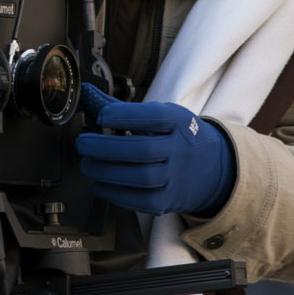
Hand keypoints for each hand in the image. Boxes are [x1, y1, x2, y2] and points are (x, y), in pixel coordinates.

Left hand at [77, 84, 234, 217]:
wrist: (211, 167)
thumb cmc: (175, 136)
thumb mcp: (161, 116)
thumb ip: (124, 109)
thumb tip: (86, 93)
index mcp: (179, 122)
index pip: (154, 117)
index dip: (125, 116)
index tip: (101, 116)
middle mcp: (181, 150)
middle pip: (143, 150)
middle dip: (106, 147)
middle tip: (83, 144)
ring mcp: (176, 178)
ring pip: (141, 177)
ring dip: (106, 172)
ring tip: (87, 165)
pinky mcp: (168, 201)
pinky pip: (139, 201)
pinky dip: (114, 194)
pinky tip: (99, 185)